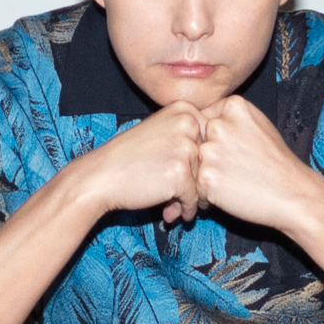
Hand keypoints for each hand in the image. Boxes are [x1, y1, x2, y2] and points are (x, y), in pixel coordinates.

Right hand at [71, 101, 205, 222]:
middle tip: (181, 198)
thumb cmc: (128, 158)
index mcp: (185, 110)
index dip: (203, 164)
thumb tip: (223, 161)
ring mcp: (185, 148)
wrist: (100, 176)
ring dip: (191, 199)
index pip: (211, 141)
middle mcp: (188, 124)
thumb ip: (189, 139)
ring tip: (174, 208)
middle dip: (198, 184)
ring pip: (204, 181)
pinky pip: (194, 198)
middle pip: (210, 161)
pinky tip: (171, 213)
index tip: (189, 178)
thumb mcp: (160, 133)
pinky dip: (185, 210)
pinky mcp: (180, 173)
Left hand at [192, 95, 323, 233]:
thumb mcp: (258, 124)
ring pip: (195, 164)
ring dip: (207, 176)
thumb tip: (198, 119)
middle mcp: (219, 124)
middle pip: (198, 141)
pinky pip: (196, 186)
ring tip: (234, 182)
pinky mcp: (207, 176)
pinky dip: (207, 195)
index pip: (205, 119)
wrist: (293, 193)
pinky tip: (230, 194)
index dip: (217, 140)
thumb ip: (230, 118)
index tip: (238, 151)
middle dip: (209, 157)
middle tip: (236, 169)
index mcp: (233, 106)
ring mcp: (211, 150)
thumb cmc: (276, 162)